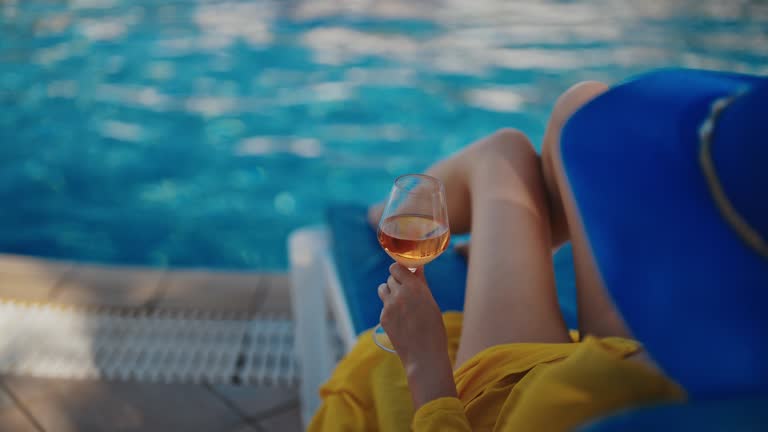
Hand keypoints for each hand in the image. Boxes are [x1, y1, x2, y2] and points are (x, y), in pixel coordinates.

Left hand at [378, 263, 456, 408]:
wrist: (424, 355)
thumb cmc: (434, 329)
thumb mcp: (431, 303)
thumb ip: (421, 284)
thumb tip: (417, 268)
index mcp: (414, 287)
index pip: (396, 267)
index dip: (400, 270)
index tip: (405, 274)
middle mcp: (399, 294)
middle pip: (390, 278)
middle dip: (397, 282)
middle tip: (406, 292)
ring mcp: (389, 306)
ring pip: (383, 289)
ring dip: (389, 292)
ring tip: (400, 302)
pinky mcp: (383, 318)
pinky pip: (384, 306)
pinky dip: (390, 309)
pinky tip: (400, 320)